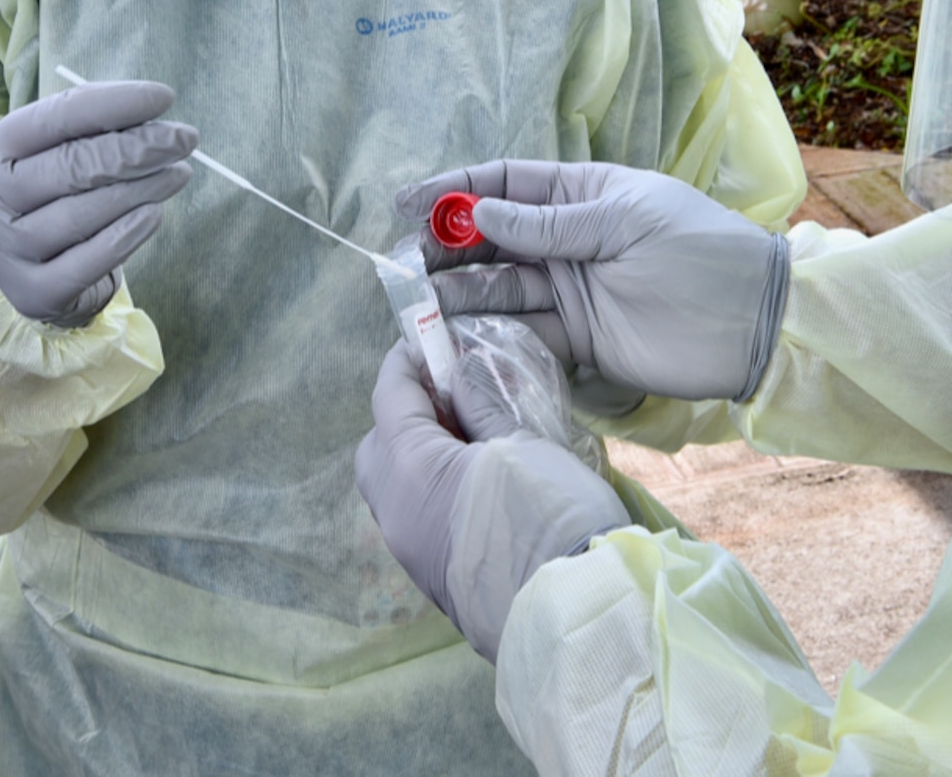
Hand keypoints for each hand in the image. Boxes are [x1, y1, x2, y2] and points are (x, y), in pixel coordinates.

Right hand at [0, 81, 196, 326]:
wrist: (34, 270)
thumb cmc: (52, 195)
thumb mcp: (57, 152)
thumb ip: (92, 128)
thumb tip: (152, 110)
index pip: (55, 118)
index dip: (113, 105)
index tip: (164, 98)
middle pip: (70, 167)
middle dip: (137, 149)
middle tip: (184, 139)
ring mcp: (5, 252)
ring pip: (80, 215)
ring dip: (140, 190)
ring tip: (177, 174)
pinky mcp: (31, 293)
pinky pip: (86, 262)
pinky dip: (126, 235)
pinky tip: (154, 215)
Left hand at [355, 341, 626, 662]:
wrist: (573, 612)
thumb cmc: (551, 516)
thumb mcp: (523, 443)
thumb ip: (483, 403)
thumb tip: (460, 375)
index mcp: (410, 468)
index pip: (390, 395)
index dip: (409, 361)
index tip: (433, 339)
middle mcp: (395, 509)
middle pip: (378, 444)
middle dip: (407, 412)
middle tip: (457, 395)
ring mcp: (409, 549)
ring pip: (393, 484)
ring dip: (420, 453)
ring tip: (474, 438)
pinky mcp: (430, 575)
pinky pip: (414, 515)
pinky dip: (432, 487)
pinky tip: (477, 480)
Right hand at [397, 160, 789, 401]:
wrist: (756, 324)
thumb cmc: (699, 253)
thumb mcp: (624, 223)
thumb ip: (550, 223)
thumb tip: (478, 209)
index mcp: (584, 194)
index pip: (505, 185)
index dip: (455, 191)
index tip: (409, 204)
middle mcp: (570, 240)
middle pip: (491, 238)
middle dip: (445, 246)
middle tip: (403, 262)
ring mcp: (571, 290)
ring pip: (498, 286)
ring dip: (456, 291)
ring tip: (416, 300)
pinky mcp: (578, 339)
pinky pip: (521, 331)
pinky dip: (487, 332)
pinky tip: (454, 333)